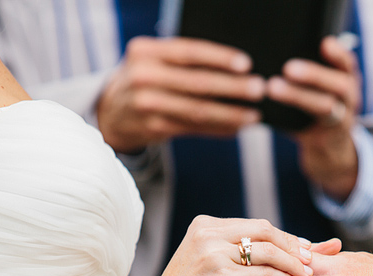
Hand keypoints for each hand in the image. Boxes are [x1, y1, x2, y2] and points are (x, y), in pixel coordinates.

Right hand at [96, 37, 263, 153]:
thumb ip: (185, 60)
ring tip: (254, 115)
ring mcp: (146, 104)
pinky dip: (219, 128)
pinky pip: (194, 128)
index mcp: (146, 51)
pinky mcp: (153, 127)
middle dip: (232, 87)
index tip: (246, 64)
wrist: (113, 109)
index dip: (219, 58)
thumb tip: (238, 68)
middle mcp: (143, 76)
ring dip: (231, 114)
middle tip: (259, 89)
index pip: (188, 51)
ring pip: (198, 110)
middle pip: (196, 82)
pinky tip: (237, 127)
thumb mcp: (156, 60)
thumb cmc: (149, 77)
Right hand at [138, 216, 312, 275]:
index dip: (283, 237)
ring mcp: (214, 253)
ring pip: (268, 252)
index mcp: (205, 225)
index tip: (303, 248)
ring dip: (292, 264)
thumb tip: (280, 247)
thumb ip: (239, 253)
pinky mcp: (221, 275)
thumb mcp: (211, 264)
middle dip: (292, 246)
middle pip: (265, 231)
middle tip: (311, 259)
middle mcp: (208, 233)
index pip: (256, 225)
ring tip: (307, 275)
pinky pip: (264, 274)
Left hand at [267, 36, 363, 199]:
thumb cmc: (317, 109)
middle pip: (341, 85)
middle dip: (315, 75)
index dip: (338, 54)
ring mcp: (341, 121)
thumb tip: (271, 53)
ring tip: (273, 87)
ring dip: (298, 96)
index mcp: (346, 80)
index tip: (324, 42)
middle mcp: (349, 99)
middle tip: (289, 68)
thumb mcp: (321, 89)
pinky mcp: (325, 139)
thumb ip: (306, 74)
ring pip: (325, 107)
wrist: (329, 150)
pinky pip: (310, 129)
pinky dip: (289, 119)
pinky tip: (268, 113)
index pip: (347, 63)